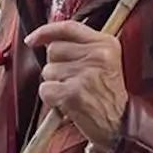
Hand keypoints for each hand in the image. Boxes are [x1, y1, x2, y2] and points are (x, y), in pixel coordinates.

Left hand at [25, 21, 127, 150]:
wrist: (121, 124)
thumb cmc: (108, 94)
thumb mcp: (105, 61)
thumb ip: (81, 46)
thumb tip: (46, 39)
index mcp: (105, 43)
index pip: (68, 27)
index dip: (46, 31)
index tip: (32, 39)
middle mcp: (97, 55)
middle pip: (54, 49)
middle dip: (55, 65)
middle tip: (72, 79)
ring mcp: (85, 74)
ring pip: (48, 71)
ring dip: (54, 83)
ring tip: (73, 92)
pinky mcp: (73, 93)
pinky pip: (45, 89)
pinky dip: (51, 98)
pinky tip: (66, 103)